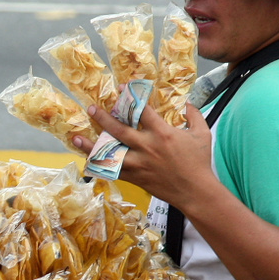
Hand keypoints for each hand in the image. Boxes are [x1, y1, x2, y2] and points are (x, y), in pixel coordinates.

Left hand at [73, 101, 215, 207]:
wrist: (196, 192)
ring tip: (76, 139)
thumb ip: (194, 116)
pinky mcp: (136, 178)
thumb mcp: (202, 134)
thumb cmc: (200, 162)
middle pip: (120, 130)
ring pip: (110, 153)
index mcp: (163, 133)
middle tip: (91, 109)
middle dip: (103, 118)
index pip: (142, 110)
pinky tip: (88, 161)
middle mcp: (147, 147)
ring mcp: (140, 164)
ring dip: (92, 146)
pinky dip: (100, 166)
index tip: (120, 88)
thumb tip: (187, 104)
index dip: (130, 97)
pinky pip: (114, 171)